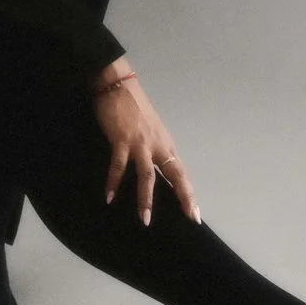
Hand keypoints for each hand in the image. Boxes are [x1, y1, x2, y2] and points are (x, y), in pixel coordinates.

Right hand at [89, 58, 201, 226]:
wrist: (118, 85)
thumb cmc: (133, 107)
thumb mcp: (150, 130)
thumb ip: (154, 149)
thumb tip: (156, 169)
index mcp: (165, 143)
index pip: (181, 172)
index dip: (189, 193)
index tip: (195, 213)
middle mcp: (157, 145)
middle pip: (175, 174)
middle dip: (184, 197)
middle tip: (189, 218)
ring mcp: (140, 143)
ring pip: (148, 176)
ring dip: (145, 199)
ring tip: (144, 219)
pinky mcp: (122, 140)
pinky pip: (119, 166)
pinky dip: (114, 182)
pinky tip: (109, 197)